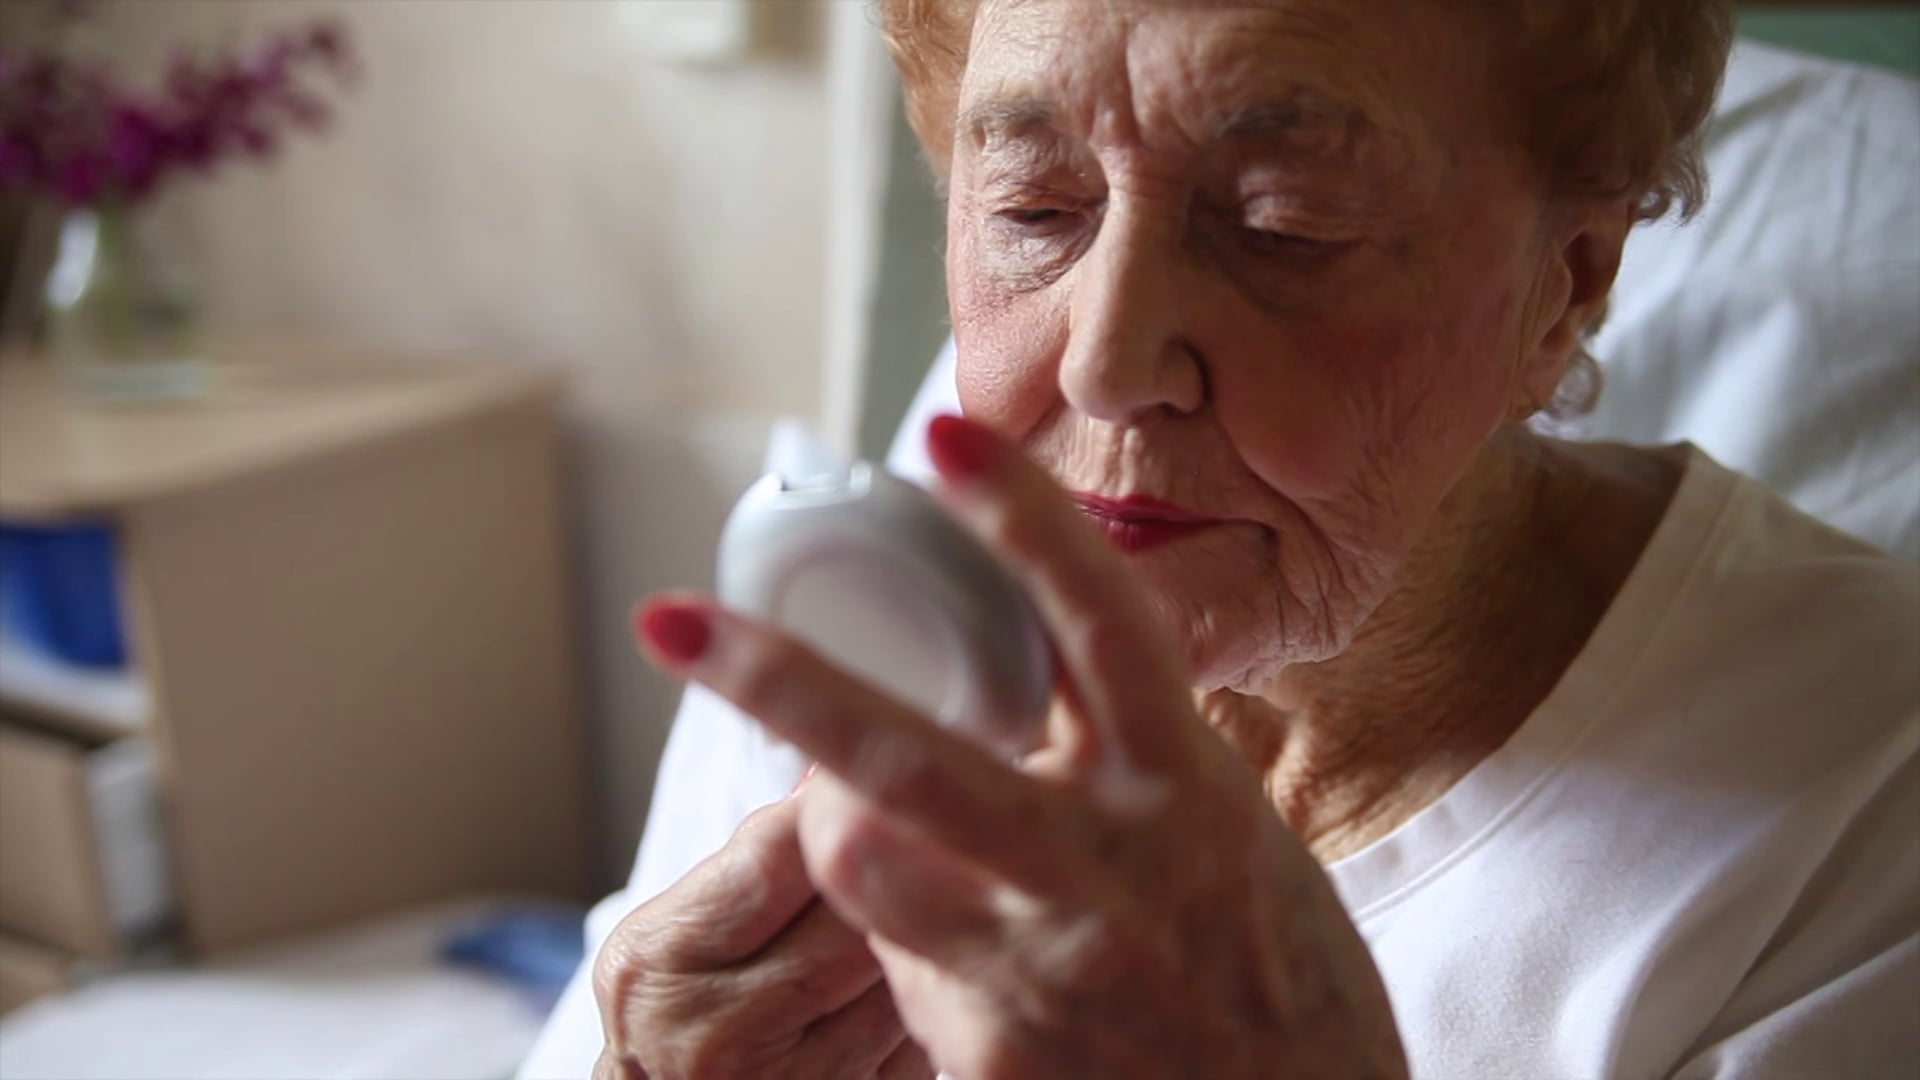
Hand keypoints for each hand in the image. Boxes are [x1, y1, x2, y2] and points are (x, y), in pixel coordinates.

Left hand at [636, 414, 1405, 1079]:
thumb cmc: (1286, 979)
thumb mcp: (1239, 839)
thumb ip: (1135, 765)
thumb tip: (1039, 695)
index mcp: (1187, 789)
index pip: (1100, 624)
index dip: (1023, 520)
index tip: (943, 433)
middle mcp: (1111, 869)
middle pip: (911, 754)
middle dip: (778, 680)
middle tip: (672, 622)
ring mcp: (1046, 969)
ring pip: (861, 863)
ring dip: (833, 820)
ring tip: (849, 807)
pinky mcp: (995, 1053)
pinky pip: (900, 969)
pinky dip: (909, 941)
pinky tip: (980, 964)